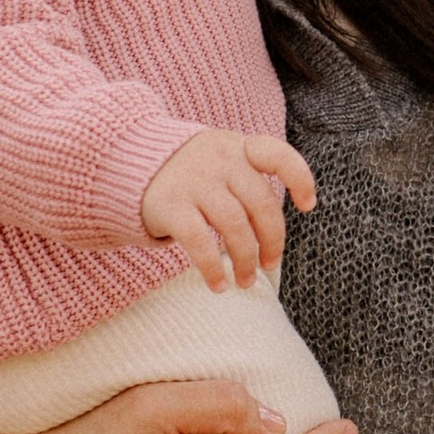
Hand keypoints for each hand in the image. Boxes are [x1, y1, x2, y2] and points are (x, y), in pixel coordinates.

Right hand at [141, 130, 316, 288]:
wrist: (125, 160)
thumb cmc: (186, 171)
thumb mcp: (218, 159)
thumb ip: (246, 180)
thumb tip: (273, 232)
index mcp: (237, 147)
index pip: (278, 155)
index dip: (300, 179)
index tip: (308, 206)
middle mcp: (219, 161)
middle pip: (261, 203)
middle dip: (272, 240)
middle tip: (271, 265)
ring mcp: (194, 182)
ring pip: (235, 226)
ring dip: (246, 260)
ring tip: (246, 281)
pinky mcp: (171, 205)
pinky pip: (201, 243)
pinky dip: (214, 268)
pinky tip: (219, 285)